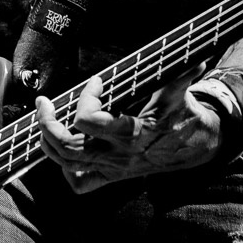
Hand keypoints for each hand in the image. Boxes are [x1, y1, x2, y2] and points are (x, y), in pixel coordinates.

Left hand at [36, 68, 223, 193]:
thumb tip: (194, 59)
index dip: (86, 97)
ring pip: (66, 162)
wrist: (199, 145)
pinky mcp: (113, 176)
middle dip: (47, 122)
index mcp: (132, 133)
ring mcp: (113, 167)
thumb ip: (181, 76)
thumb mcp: (180, 93)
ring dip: (47, 140)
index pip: (88, 120)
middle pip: (66, 145)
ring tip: (44, 119)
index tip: (96, 82)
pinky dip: (65, 168)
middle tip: (44, 102)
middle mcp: (118, 154)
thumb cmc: (184, 114)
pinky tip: (62, 148)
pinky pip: (80, 182)